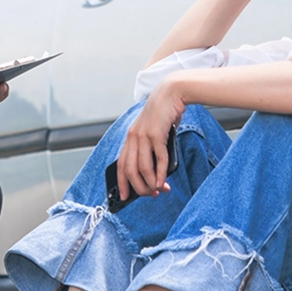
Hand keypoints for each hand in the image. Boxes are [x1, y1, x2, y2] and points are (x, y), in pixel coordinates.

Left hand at [116, 83, 186, 200]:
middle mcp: (133, 137)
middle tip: (149, 195)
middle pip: (130, 170)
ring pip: (143, 167)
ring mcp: (144, 136)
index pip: (121, 164)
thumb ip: (151, 148)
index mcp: (130, 137)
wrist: (171, 93)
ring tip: (159, 190)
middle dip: (139, 187)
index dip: (121, 183)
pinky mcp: (156, 134)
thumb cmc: (164, 113)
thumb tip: (156, 171)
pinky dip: (160, 173)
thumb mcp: (153, 131)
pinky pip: (158, 158)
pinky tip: (163, 180)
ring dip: (151, 182)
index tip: (124, 197)